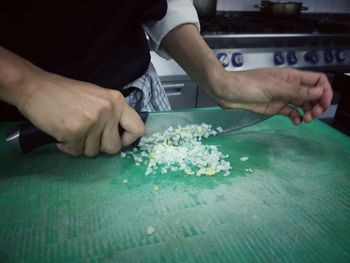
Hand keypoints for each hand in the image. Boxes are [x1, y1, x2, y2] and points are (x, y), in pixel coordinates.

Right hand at [17, 70, 144, 156]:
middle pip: (114, 147)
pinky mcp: (76, 131)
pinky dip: (67, 146)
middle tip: (87, 136)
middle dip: (99, 147)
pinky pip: (76, 152)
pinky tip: (61, 133)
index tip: (117, 140)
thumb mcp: (97, 98)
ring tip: (72, 129)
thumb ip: (111, 114)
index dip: (128, 140)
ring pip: (93, 152)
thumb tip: (120, 138)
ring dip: (81, 146)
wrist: (35, 87)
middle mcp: (109, 111)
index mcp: (117, 101)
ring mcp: (93, 121)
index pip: (138, 129)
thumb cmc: (66, 94)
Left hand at [207, 68, 332, 124]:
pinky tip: (296, 122)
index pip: (316, 80)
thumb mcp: (272, 87)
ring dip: (308, 112)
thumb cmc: (245, 84)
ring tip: (305, 120)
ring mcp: (281, 97)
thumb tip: (318, 92)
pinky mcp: (274, 107)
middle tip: (313, 115)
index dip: (324, 90)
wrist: (226, 92)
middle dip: (317, 104)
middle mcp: (288, 86)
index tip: (324, 103)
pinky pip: (290, 112)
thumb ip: (295, 91)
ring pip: (303, 104)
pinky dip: (296, 117)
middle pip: (312, 94)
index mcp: (290, 76)